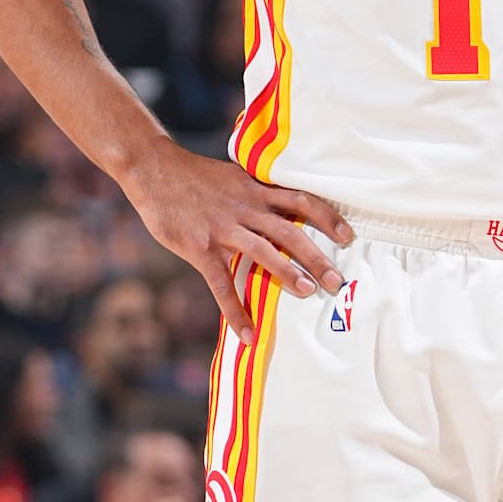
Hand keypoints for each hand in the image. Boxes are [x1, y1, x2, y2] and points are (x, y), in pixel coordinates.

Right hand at [122, 144, 352, 341]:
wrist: (153, 168)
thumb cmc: (194, 176)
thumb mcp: (233, 178)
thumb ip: (257, 195)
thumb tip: (283, 209)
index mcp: (256, 191)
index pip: (301, 201)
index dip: (328, 218)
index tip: (349, 236)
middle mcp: (246, 208)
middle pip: (290, 232)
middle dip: (317, 257)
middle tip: (337, 280)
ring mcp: (223, 229)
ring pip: (263, 252)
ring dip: (288, 273)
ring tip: (310, 294)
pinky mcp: (200, 248)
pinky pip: (222, 284)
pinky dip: (236, 311)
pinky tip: (248, 333)